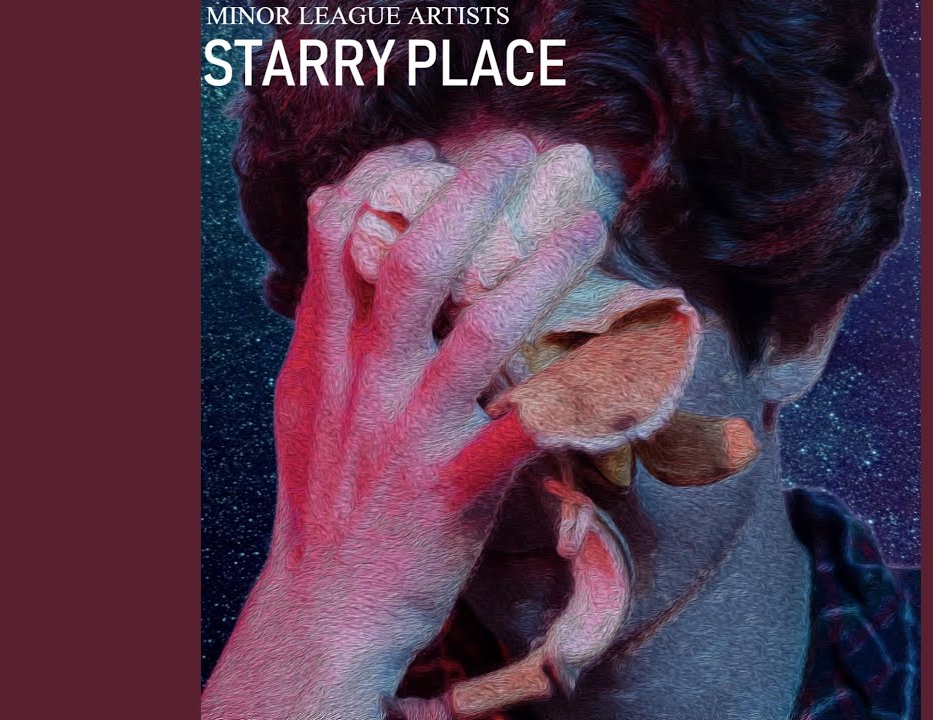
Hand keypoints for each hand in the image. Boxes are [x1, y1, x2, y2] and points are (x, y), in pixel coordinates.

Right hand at [202, 134, 608, 718]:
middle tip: (520, 152)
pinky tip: (629, 353)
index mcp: (325, 356)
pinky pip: (530, 427)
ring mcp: (411, 433)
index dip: (379, 179)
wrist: (325, 610)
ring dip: (539, 271)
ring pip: (479, 331)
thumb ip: (326, 330)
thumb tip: (340, 253)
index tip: (425, 150)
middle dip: (469, 194)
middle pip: (413, 261)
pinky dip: (582, 388)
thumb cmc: (325, 500)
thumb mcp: (303, 405)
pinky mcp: (456, 487)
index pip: (335, 238)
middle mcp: (365, 382)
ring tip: (585, 227)